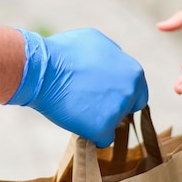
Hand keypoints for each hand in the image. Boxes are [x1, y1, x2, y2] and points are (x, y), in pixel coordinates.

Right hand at [7, 28, 148, 147]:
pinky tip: (77, 121)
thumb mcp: (98, 42)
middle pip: (128, 108)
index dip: (121, 94)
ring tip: (77, 105)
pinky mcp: (102, 128)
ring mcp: (117, 111)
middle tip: (90, 102)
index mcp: (133, 72)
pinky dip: (91, 134)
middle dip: (112, 106)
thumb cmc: (65, 52)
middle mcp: (130, 91)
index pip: (139, 92)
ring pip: (113, 123)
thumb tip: (115, 67)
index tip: (106, 95)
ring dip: (99, 118)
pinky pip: (102, 139)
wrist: (42, 69)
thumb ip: (114, 57)